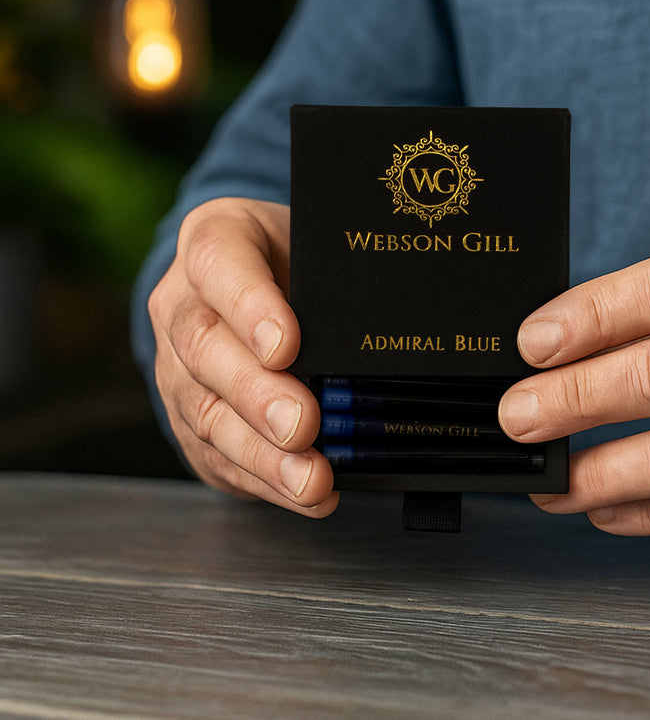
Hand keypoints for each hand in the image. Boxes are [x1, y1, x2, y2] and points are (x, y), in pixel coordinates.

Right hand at [147, 197, 336, 515]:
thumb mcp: (312, 244)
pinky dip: (263, 480)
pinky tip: (303, 494)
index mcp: (214, 238)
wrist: (251, 282)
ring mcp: (176, 365)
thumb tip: (391, 325)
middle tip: (302, 426)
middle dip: (257, 395)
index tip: (287, 346)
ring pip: (206, 412)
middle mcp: (181, 302)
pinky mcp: (186, 416)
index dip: (250, 307)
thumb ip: (334, 274)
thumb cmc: (293, 259)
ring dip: (262, 454)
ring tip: (310, 480)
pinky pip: (215, 455)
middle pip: (205, 348)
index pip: (219, 262)